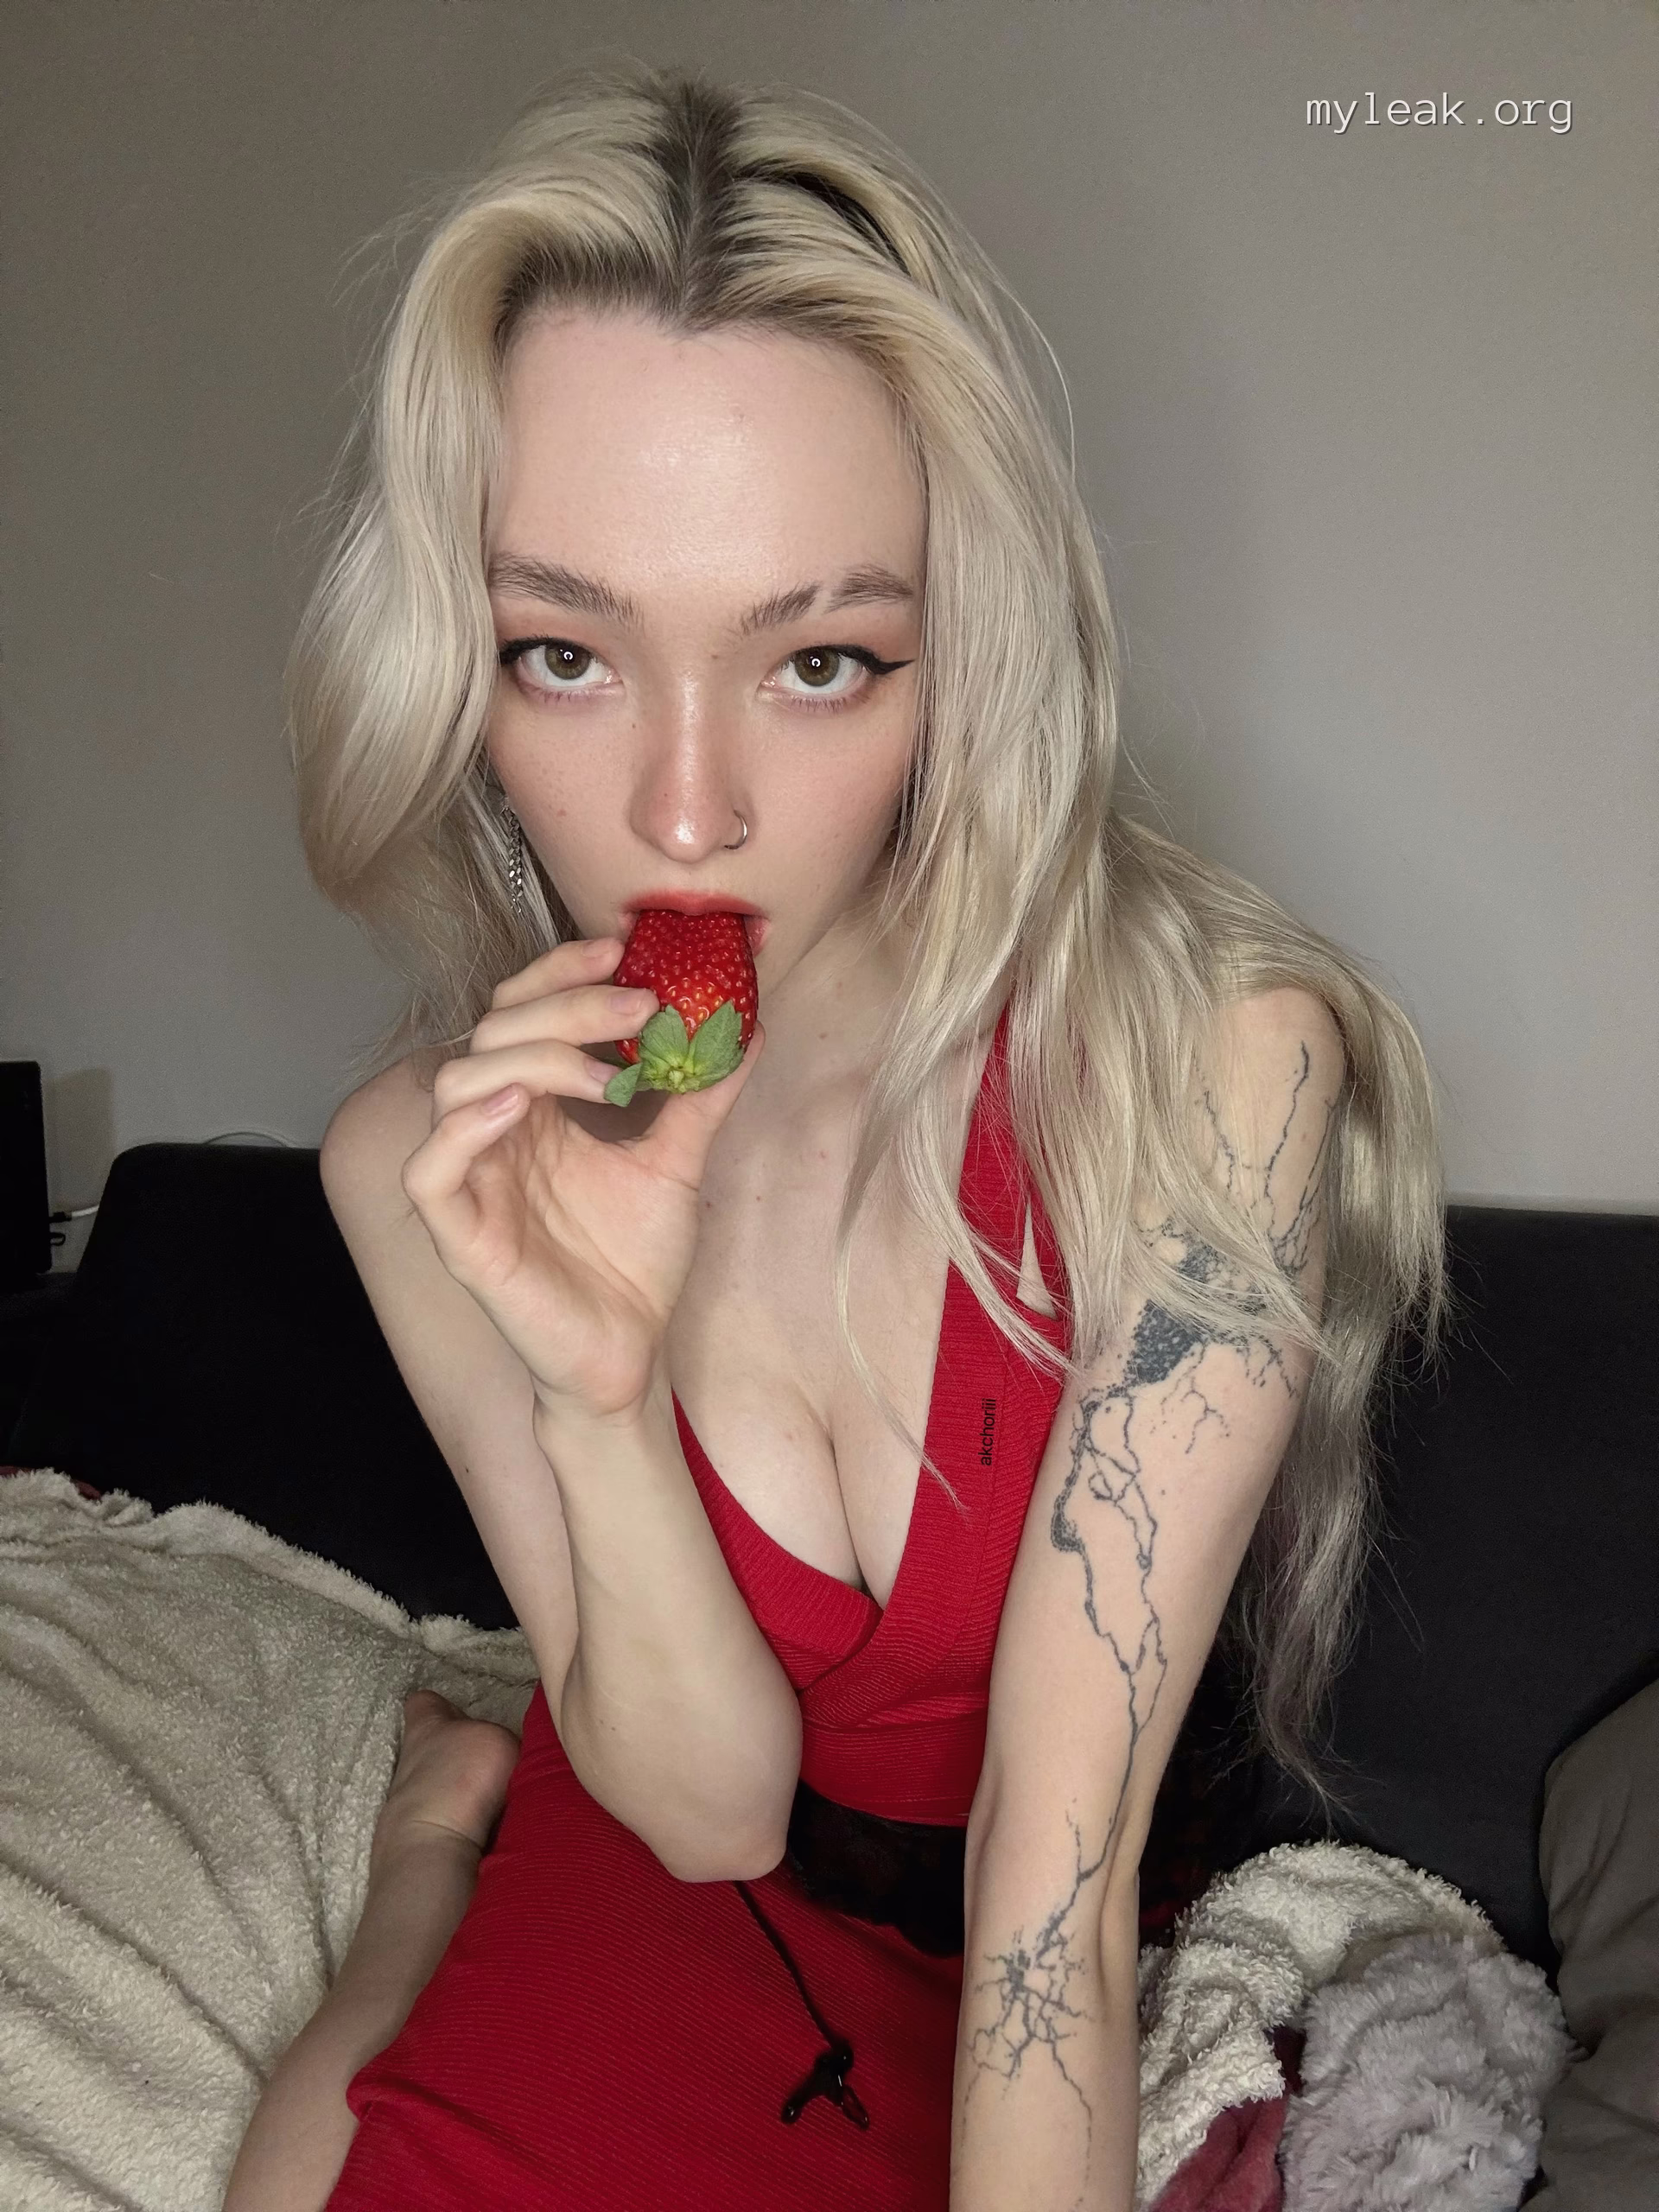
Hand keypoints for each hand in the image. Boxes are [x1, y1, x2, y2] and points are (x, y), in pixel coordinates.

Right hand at [400, 935, 764, 1423]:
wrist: (629, 1354)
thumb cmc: (634, 1261)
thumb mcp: (677, 1161)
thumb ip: (702, 1095)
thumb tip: (747, 1027)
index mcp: (534, 1104)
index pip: (522, 1010)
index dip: (560, 971)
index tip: (622, 950)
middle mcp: (493, 1130)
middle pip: (494, 1031)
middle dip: (565, 1005)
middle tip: (637, 1004)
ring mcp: (469, 1179)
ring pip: (455, 1082)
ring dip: (528, 1057)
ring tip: (599, 1071)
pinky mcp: (457, 1233)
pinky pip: (430, 1167)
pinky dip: (466, 1127)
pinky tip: (520, 1107)